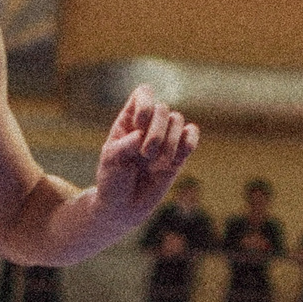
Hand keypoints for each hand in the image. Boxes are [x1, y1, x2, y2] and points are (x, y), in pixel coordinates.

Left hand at [95, 86, 198, 217]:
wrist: (124, 208)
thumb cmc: (112, 181)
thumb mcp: (110, 162)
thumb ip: (123, 146)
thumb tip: (141, 135)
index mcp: (129, 120)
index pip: (144, 93)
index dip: (146, 104)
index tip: (139, 124)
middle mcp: (149, 125)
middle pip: (163, 108)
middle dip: (156, 132)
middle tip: (145, 155)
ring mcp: (165, 138)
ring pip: (178, 121)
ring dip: (169, 143)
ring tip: (155, 165)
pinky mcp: (179, 153)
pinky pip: (192, 134)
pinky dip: (188, 143)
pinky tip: (175, 159)